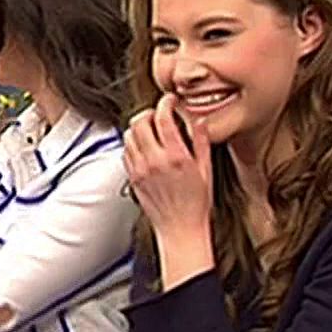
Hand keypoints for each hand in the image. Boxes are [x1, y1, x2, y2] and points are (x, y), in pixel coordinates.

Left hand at [123, 94, 214, 238]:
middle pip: (139, 122)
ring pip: (129, 135)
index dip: (165, 103)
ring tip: (151, 131)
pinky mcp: (132, 179)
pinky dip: (133, 144)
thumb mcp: (206, 170)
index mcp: (176, 157)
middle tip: (158, 115)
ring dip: (139, 128)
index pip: (163, 118)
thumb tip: (198, 121)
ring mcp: (140, 170)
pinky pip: (125, 152)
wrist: (180, 230)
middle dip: (149, 113)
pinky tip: (144, 148)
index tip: (170, 101)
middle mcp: (155, 161)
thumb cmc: (196, 204)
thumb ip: (201, 142)